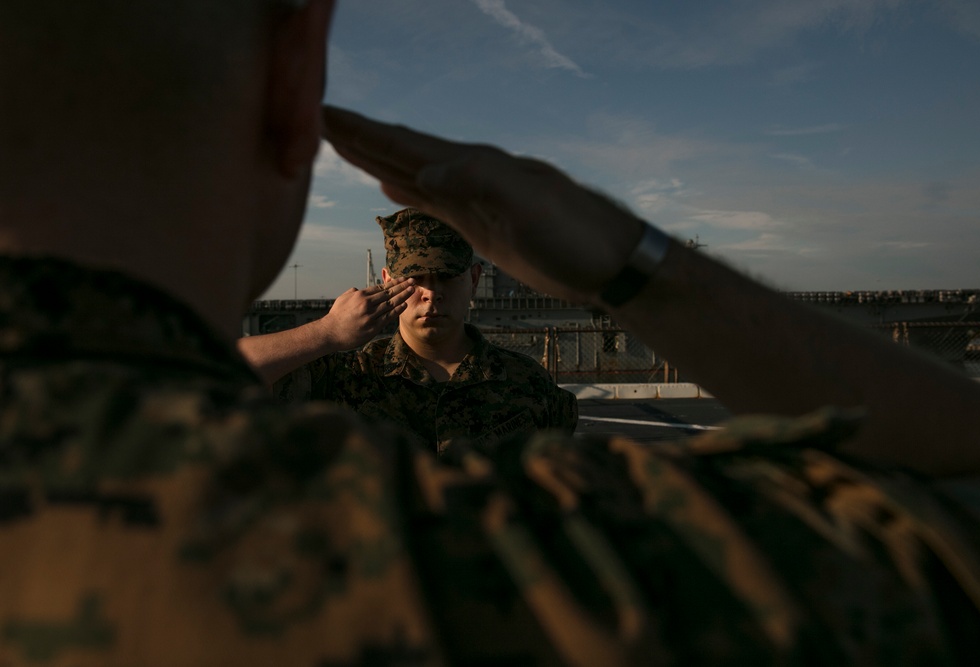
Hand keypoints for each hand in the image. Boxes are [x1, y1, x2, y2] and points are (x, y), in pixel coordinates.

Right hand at [322, 106, 645, 303]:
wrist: (609, 263)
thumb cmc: (575, 233)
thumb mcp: (528, 204)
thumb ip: (477, 182)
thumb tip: (421, 173)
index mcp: (473, 165)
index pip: (404, 142)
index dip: (362, 130)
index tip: (322, 113)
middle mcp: (467, 175)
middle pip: (400, 151)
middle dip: (358, 137)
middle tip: (315, 119)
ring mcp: (472, 200)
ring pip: (410, 173)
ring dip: (375, 160)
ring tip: (341, 145)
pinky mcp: (480, 226)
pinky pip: (431, 201)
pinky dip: (405, 190)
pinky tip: (391, 186)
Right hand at [322, 276, 412, 349]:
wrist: (330, 333)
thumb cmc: (336, 316)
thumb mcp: (342, 299)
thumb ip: (352, 292)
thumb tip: (358, 288)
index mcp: (360, 295)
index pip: (381, 287)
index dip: (393, 282)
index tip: (402, 279)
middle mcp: (367, 303)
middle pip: (389, 293)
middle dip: (402, 286)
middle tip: (412, 280)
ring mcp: (370, 315)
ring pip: (391, 303)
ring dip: (403, 295)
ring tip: (412, 289)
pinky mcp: (373, 327)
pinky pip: (388, 317)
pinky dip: (397, 310)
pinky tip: (405, 304)